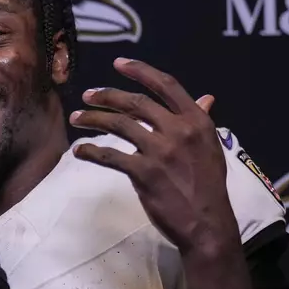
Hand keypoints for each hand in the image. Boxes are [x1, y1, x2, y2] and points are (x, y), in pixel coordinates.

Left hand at [69, 58, 238, 253]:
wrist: (207, 224)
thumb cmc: (208, 186)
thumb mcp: (211, 147)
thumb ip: (203, 120)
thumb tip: (206, 97)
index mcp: (196, 121)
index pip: (166, 85)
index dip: (140, 70)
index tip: (118, 63)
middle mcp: (178, 130)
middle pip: (135, 102)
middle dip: (107, 95)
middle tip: (88, 95)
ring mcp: (160, 151)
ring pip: (118, 124)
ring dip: (93, 119)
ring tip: (77, 118)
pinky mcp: (143, 172)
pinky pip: (109, 155)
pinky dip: (91, 151)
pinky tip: (79, 150)